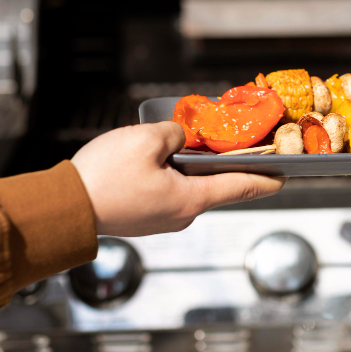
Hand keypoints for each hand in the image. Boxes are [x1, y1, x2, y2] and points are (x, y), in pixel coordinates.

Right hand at [71, 122, 283, 235]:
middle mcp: (182, 214)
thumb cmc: (105, 178)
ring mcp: (161, 219)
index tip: (286, 174)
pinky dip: (170, 173)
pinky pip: (166, 190)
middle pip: (214, 183)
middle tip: (231, 137)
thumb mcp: (147, 139)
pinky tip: (157, 156)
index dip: (267, 178)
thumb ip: (175, 132)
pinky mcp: (142, 217)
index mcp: (191, 199)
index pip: (242, 187)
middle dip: (222, 161)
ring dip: (191, 165)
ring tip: (186, 140)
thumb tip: (178, 136)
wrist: (64, 208)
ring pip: (187, 185)